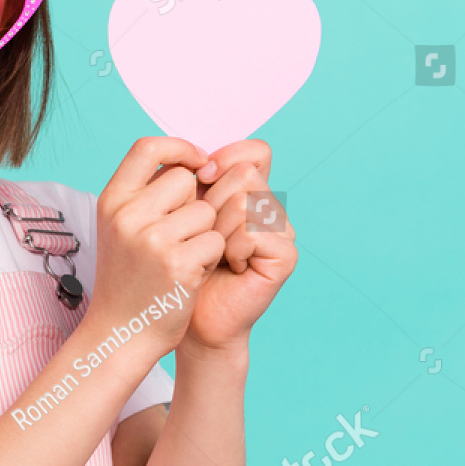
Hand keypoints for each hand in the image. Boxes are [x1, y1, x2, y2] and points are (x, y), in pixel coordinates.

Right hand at [90, 138, 227, 355]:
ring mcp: (152, 240)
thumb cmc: (128, 278)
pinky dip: (210, 258)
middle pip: (185, 179)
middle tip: (180, 234)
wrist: (121, 333)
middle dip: (194, 202)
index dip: (180, 147)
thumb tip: (193, 161)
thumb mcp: (121, 227)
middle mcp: (127, 216)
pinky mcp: (178, 264)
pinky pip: (214, 241)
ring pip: (206, 211)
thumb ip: (147, 194)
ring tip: (182, 257)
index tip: (198, 162)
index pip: (148, 147)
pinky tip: (189, 275)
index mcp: (111, 200)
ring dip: (204, 233)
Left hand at [185, 139, 297, 353]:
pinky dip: (229, 250)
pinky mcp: (285, 254)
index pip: (254, 151)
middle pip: (244, 172)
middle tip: (203, 234)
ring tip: (212, 253)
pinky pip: (251, 232)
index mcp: (249, 191)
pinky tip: (228, 267)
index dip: (225, 157)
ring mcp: (282, 230)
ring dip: (215, 230)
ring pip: (244, 201)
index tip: (199, 178)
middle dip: (210, 202)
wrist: (187, 314)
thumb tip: (199, 157)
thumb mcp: (181, 213)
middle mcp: (270, 206)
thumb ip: (193, 179)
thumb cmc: (178, 264)